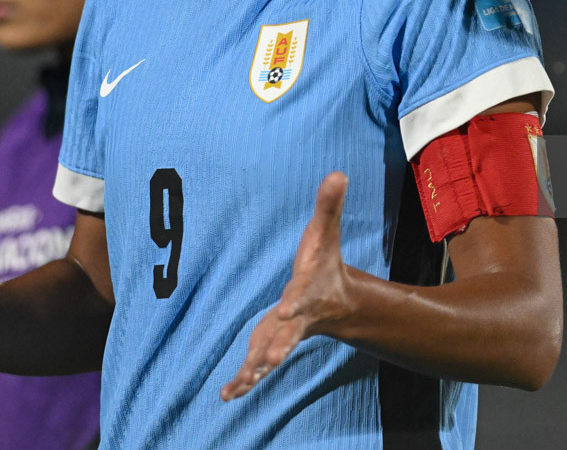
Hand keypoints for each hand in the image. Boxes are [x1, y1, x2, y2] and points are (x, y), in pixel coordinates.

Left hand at [221, 172, 352, 400]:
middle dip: (278, 347)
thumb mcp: (325, 234)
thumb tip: (338, 172)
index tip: (288, 308)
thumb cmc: (322, 264)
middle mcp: (295, 318)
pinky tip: (228, 395)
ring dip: (255, 371)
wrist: (332, 302)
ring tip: (238, 387)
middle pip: (286, 335)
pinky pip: (257, 366)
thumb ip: (329, 206)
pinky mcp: (271, 344)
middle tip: (270, 362)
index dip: (295, 301)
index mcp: (305, 290)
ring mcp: (283, 335)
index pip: (300, 295)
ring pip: (268, 356)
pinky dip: (245, 381)